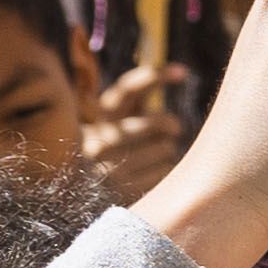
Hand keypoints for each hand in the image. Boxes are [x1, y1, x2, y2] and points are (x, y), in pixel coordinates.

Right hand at [83, 62, 195, 201]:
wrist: (83, 198)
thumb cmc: (116, 151)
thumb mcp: (118, 124)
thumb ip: (140, 100)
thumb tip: (182, 69)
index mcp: (98, 120)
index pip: (126, 90)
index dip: (155, 76)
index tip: (183, 71)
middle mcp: (99, 142)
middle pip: (161, 123)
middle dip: (171, 126)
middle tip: (171, 131)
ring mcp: (110, 168)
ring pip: (167, 149)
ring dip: (167, 153)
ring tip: (149, 160)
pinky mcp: (125, 191)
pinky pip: (168, 172)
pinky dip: (167, 173)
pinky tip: (150, 178)